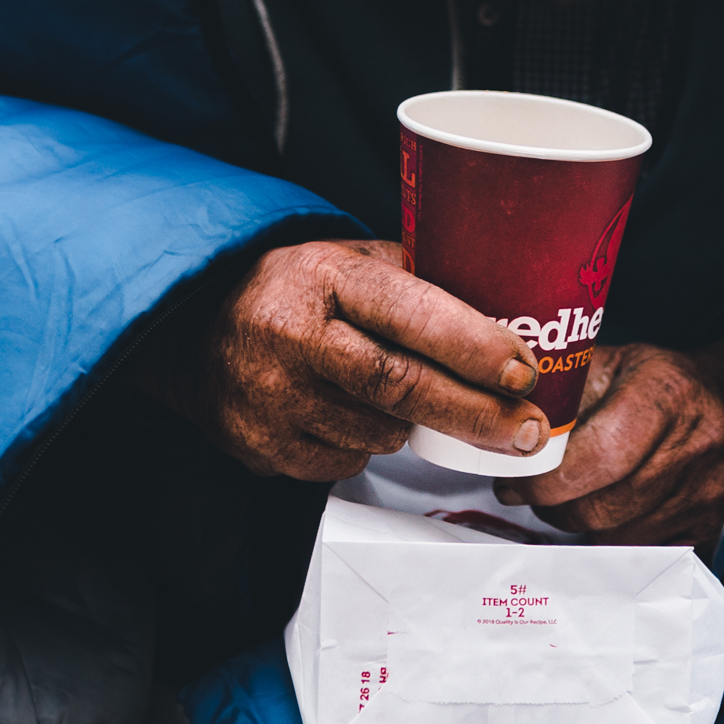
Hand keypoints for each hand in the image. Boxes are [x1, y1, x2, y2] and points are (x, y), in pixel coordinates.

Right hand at [154, 239, 543, 482]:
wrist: (193, 330)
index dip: (473, 347)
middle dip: (477, 413)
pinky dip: (367, 444)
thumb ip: (417, 281)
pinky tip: (352, 414)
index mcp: (324, 276)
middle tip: (529, 429)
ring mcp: (272, 399)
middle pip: (402, 388)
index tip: (523, 371)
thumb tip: (508, 316)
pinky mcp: (262, 449)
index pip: (410, 314)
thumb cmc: (294, 290)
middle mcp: (292, 336)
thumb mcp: (350, 261)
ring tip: (406, 396)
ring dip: (414, 425)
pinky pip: (346, 462)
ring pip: (381, 432)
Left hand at [495, 334, 723, 551]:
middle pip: (602, 507)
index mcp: (663, 398)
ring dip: (580, 527)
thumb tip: (505, 419)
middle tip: (529, 496)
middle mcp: (692, 449)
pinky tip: (603, 516)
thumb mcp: (615, 364)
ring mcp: (707, 494)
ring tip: (567, 501)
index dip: (547, 481)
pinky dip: (614, 540)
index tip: (514, 484)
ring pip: (618, 537)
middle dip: (554, 508)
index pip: (598, 458)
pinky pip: (645, 553)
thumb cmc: (661, 381)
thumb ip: (564, 391)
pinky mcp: (712, 526)